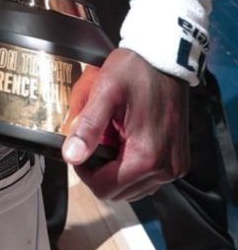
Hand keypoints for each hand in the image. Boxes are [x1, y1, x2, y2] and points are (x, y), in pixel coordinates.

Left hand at [61, 48, 188, 200]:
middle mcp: (165, 169)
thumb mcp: (105, 91)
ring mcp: (174, 166)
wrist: (166, 57)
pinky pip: (149, 177)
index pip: (104, 188)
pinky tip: (128, 138)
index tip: (80, 146)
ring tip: (114, 135)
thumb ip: (88, 126)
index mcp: (146, 157)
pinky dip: (133, 164)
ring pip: (133, 187)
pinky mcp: (178, 160)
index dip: (84, 172)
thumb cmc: (136, 70)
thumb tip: (71, 156)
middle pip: (118, 191)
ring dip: (117, 168)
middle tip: (97, 137)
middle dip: (101, 169)